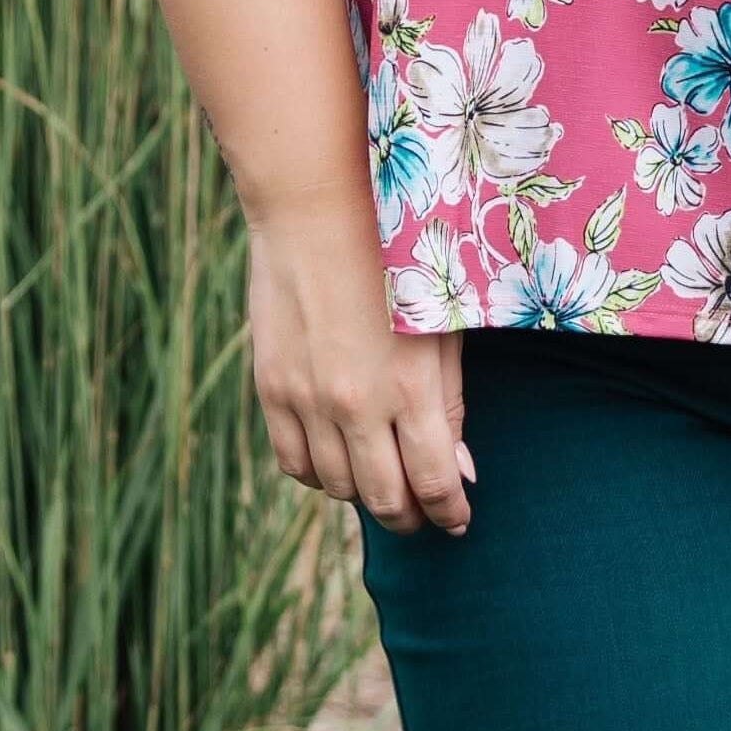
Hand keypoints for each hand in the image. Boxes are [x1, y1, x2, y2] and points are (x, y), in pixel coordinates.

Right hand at [244, 203, 472, 534]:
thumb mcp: (443, 324)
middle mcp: (355, 404)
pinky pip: (292, 461)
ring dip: (364, 494)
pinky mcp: (270, 387)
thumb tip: (459, 471)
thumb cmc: (397, 257)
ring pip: (336, 487)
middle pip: (383, 499)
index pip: (433, 483)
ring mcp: (306, 399)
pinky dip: (318, 474)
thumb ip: (450, 403)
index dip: (450, 512)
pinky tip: (337, 461)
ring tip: (383, 482)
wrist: (317, 207)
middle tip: (424, 516)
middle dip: (410, 518)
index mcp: (409, 388)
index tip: (459, 522)